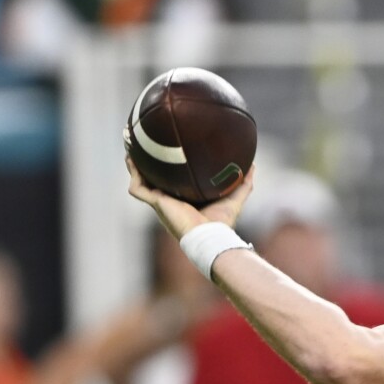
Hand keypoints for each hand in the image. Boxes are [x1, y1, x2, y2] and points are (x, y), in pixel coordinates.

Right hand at [126, 156, 254, 238]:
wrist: (211, 236)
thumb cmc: (222, 223)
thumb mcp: (235, 197)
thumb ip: (244, 183)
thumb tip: (252, 165)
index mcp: (184, 201)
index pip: (174, 183)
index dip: (170, 171)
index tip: (170, 154)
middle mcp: (169, 201)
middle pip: (154, 180)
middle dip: (148, 166)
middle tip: (145, 146)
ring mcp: (161, 203)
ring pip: (142, 182)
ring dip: (134, 166)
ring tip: (131, 148)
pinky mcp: (156, 203)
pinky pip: (138, 188)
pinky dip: (133, 173)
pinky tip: (131, 158)